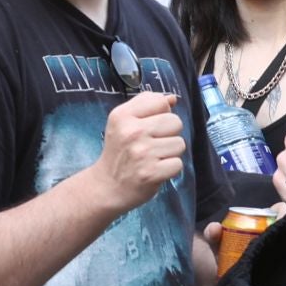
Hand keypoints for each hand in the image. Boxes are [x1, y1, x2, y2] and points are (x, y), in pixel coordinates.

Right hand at [93, 92, 184, 210]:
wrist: (106, 186)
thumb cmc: (119, 152)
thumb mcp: (123, 122)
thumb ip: (146, 105)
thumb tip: (172, 98)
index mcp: (123, 115)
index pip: (161, 102)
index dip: (160, 114)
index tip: (149, 127)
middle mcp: (132, 132)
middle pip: (175, 122)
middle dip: (169, 134)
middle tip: (152, 145)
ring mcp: (142, 153)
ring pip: (179, 144)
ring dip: (170, 153)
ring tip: (153, 158)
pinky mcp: (151, 173)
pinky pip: (178, 163)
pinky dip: (170, 169)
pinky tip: (155, 170)